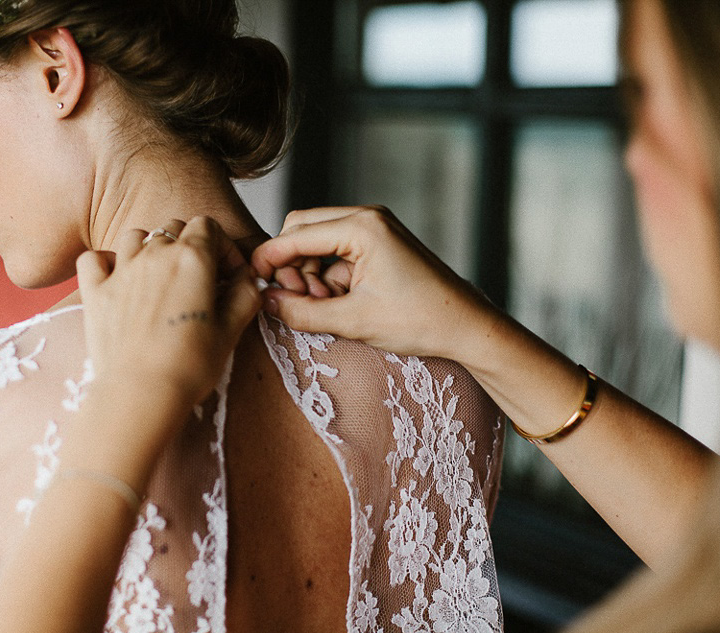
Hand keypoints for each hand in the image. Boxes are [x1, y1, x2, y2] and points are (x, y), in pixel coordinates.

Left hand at [77, 217, 261, 408]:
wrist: (141, 393)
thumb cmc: (188, 366)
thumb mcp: (232, 330)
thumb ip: (245, 295)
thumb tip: (248, 278)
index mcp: (192, 259)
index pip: (208, 226)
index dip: (222, 246)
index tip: (228, 273)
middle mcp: (155, 255)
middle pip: (174, 229)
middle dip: (190, 247)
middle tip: (199, 281)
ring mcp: (121, 271)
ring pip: (136, 236)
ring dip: (150, 249)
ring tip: (160, 278)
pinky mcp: (95, 292)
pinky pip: (94, 258)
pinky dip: (106, 262)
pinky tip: (118, 279)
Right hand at [251, 206, 498, 362]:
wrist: (467, 328)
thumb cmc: (420, 320)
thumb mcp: (352, 321)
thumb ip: (302, 311)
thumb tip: (264, 302)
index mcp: (362, 227)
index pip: (296, 234)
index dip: (269, 258)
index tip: (252, 281)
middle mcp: (367, 218)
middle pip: (303, 230)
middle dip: (290, 265)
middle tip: (293, 301)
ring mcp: (375, 229)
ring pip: (318, 244)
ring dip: (308, 275)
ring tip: (321, 307)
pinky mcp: (379, 245)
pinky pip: (337, 255)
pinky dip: (328, 278)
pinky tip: (338, 304)